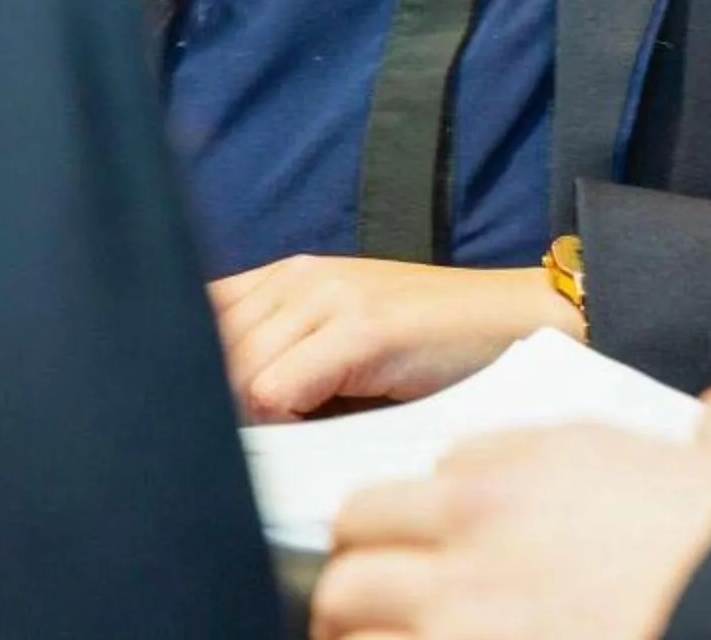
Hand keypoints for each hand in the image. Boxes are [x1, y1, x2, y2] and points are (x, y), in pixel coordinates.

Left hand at [212, 258, 580, 420]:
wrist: (520, 322)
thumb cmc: (433, 347)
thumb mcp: (341, 340)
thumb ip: (280, 356)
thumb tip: (211, 415)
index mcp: (288, 275)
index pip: (190, 318)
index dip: (193, 372)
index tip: (215, 414)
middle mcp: (301, 275)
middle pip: (205, 351)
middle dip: (219, 405)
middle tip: (266, 435)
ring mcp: (332, 295)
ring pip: (235, 375)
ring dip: (254, 420)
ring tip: (299, 433)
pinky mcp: (363, 326)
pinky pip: (274, 391)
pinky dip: (284, 424)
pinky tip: (323, 427)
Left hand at [311, 388, 710, 639]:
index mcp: (550, 459)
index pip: (452, 465)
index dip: (458, 504)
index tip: (471, 537)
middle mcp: (486, 517)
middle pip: (366, 519)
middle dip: (372, 556)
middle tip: (392, 594)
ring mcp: (457, 601)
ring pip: (345, 599)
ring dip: (361, 623)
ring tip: (385, 637)